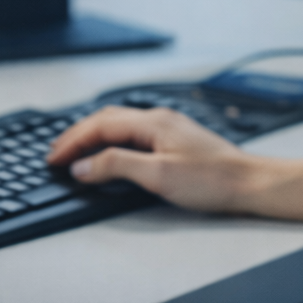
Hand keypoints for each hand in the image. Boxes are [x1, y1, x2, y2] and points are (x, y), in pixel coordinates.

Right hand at [46, 106, 257, 213]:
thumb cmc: (212, 180)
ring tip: (75, 152)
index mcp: (153, 122)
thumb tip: (84, 164)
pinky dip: (112, 142)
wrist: (249, 183)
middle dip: (78, 135)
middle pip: (108, 120)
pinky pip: (134, 134)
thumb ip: (117, 166)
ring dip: (94, 137)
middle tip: (56, 153)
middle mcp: (160, 119)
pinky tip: (110, 153)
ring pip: (121, 125)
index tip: (53, 157)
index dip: (73, 141)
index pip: (100, 125)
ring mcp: (169, 128)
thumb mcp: (158, 176)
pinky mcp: (176, 140)